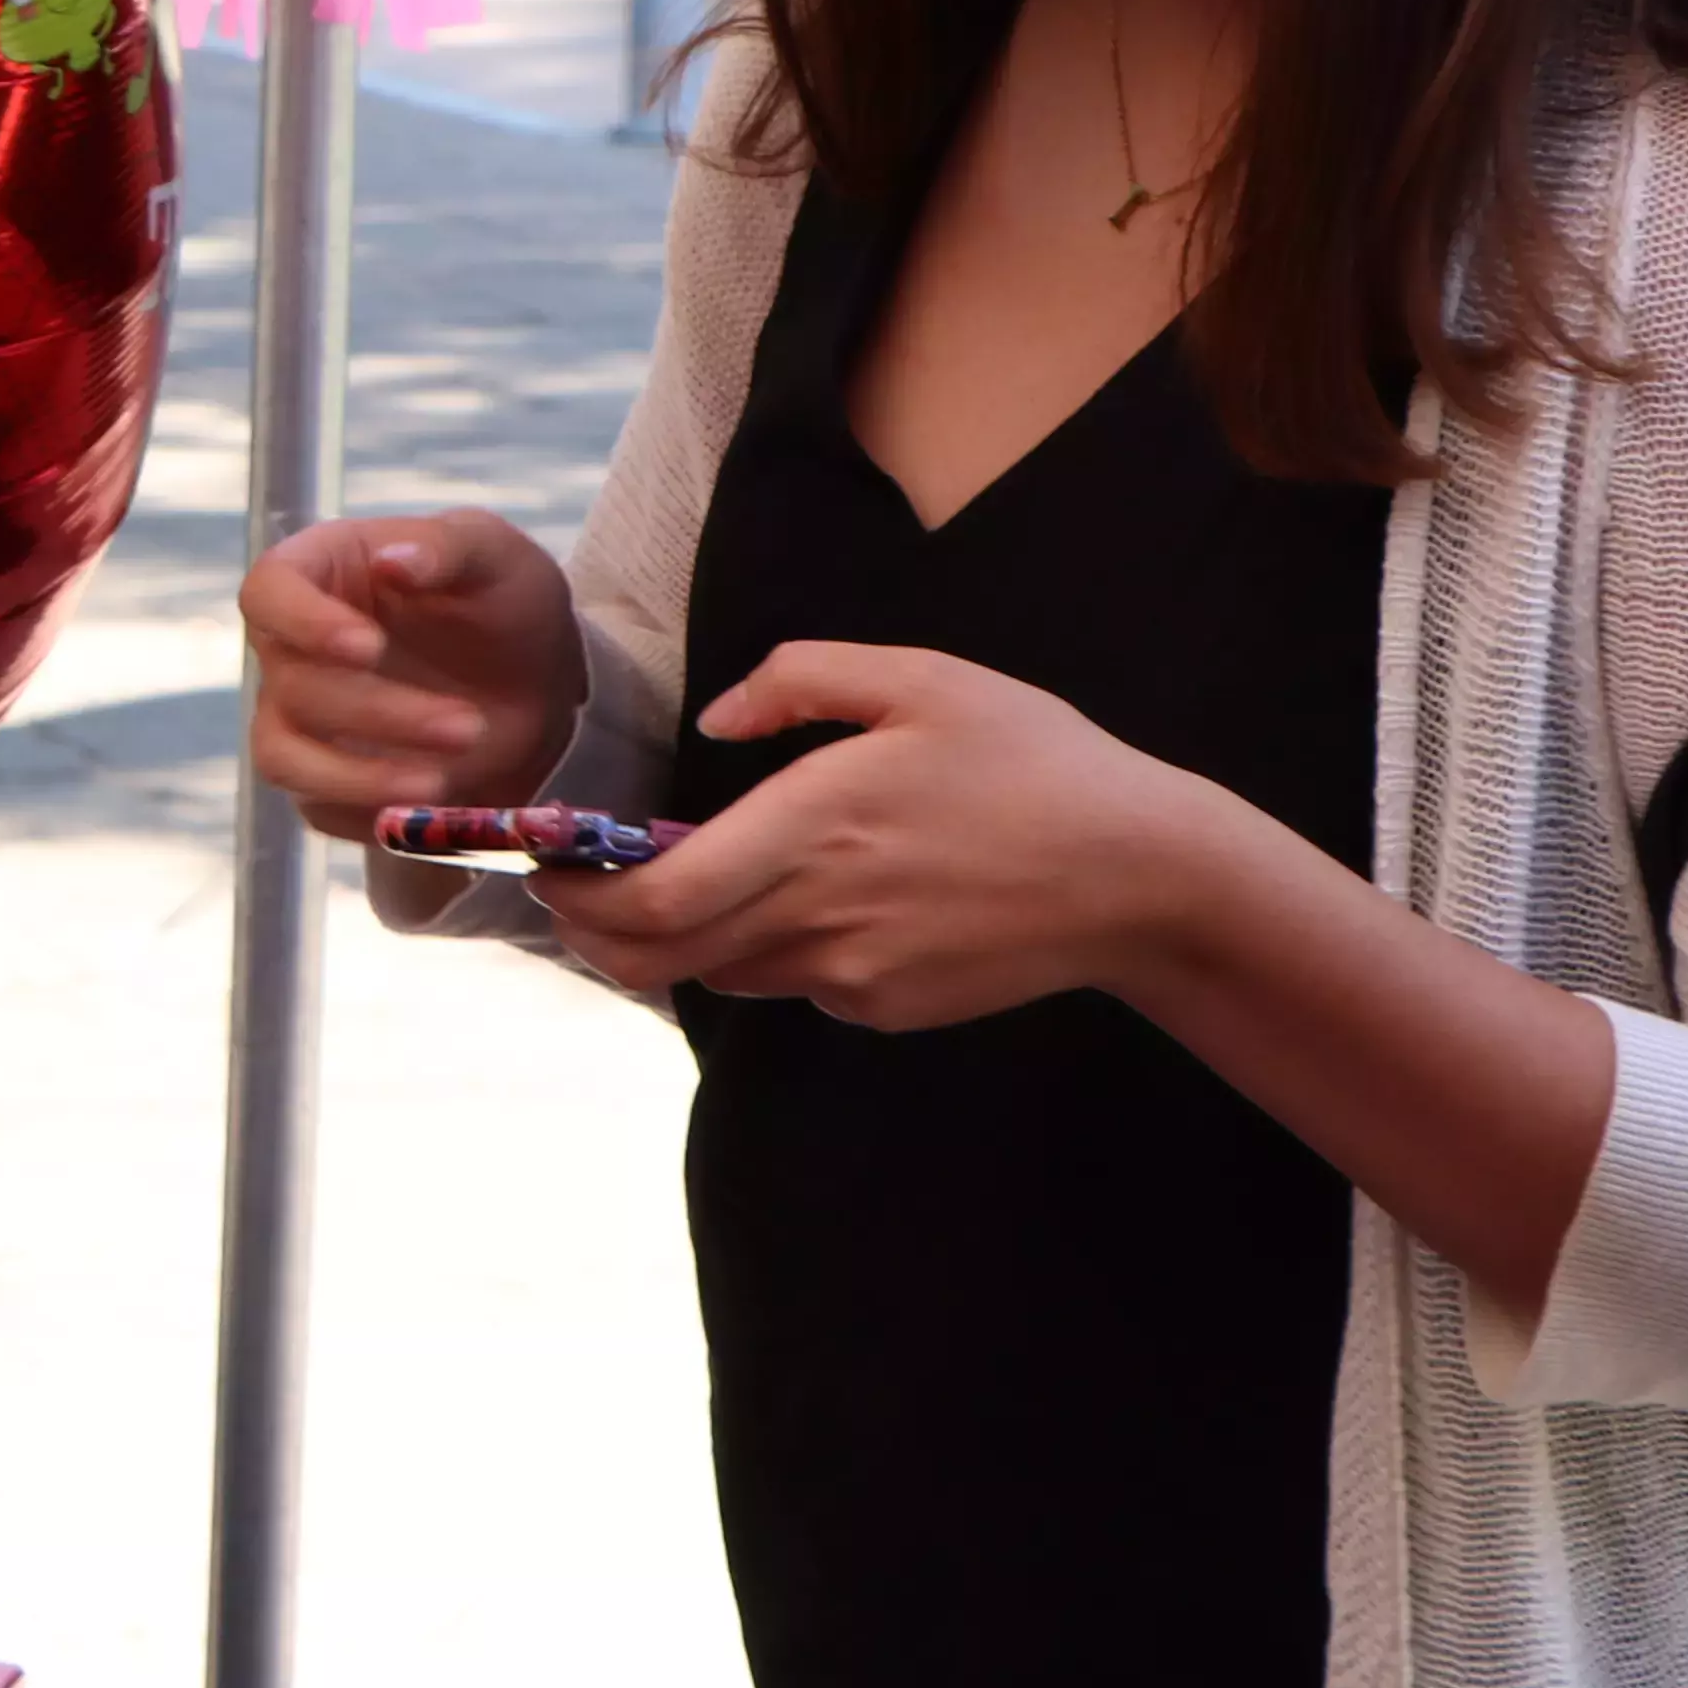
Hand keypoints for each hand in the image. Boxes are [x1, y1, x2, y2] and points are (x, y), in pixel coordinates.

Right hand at [239, 514, 587, 831]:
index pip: (268, 590)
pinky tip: (438, 804)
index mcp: (322, 572)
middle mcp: (292, 647)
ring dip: (359, 776)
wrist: (538, 688)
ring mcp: (299, 718)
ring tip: (444, 784)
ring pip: (284, 758)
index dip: (301, 622)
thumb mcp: (497, 557)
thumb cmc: (504, 603)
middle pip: (292, 686)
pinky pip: (320, 809)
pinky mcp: (321, 781)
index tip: (368, 647)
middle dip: (379, 713)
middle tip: (468, 726)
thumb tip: (392, 558)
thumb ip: (448, 549)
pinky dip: (372, 813)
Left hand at [530, 641, 1235, 1022]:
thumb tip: (721, 715)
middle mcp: (816, 914)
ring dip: (690, 935)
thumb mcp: (921, 679)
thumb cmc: (1033, 762)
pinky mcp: (884, 1008)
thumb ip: (801, 679)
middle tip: (575, 892)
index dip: (580, 899)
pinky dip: (777, 948)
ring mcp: (850, 974)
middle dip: (597, 930)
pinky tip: (833, 897)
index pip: (651, 899)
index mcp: (810, 827)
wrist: (1138, 874)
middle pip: (658, 957)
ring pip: (722, 970)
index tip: (549, 869)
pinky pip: (795, 983)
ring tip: (703, 877)